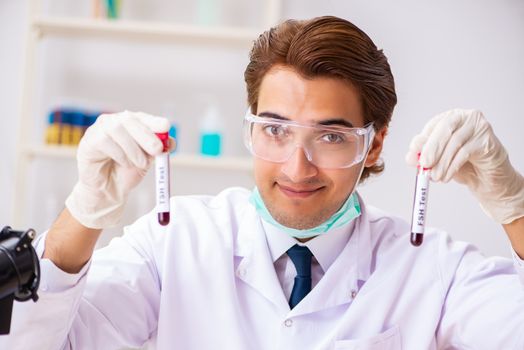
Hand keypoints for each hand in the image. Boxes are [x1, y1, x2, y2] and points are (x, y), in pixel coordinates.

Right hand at [65, 111, 172, 228]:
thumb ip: (159, 150)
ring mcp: (99, 130)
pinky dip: (119, 154)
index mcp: (130, 124)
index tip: (166, 126)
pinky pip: (104, 141)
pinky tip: (123, 163)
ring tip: (140, 163)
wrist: (108, 190)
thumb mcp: (147, 160)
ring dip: (133, 149)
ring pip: (117, 129)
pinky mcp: (88, 141)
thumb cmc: (127, 172)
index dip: (154, 121)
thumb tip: (171, 142)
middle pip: (129, 120)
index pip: (142, 117)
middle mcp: (114, 122)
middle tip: (158, 150)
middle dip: (146, 135)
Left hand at [406, 109, 523, 223]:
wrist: (486, 178)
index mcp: (451, 117)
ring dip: (442, 162)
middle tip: (423, 164)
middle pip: (445, 128)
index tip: (413, 154)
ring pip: (455, 142)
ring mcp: (479, 127)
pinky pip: (466, 152)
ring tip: (434, 177)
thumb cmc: (462, 164)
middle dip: (431, 147)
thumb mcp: (439, 160)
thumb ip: (424, 156)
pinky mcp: (487, 140)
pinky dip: (452, 166)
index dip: (423, 140)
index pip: (434, 124)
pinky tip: (445, 177)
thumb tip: (410, 157)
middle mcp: (465, 117)